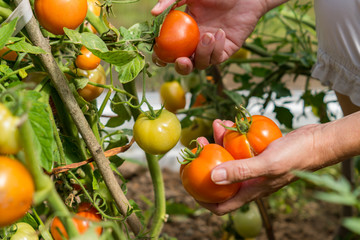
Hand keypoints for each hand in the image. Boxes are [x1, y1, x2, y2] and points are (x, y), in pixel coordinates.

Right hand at [151, 0, 284, 74]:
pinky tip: (220, 32)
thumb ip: (170, 1)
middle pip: (185, 66)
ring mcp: (211, 49)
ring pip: (202, 64)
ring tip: (209, 34)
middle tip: (182, 60)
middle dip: (182, 67)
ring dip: (203, 53)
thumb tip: (153, 13)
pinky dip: (217, 49)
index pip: (170, 51)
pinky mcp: (226, 51)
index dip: (162, 58)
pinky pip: (218, 58)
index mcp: (183, 34)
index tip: (159, 57)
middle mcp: (196, 44)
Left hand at [197, 119, 325, 214]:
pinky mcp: (257, 152)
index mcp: (250, 191)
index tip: (190, 184)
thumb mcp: (267, 164)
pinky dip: (232, 135)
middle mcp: (249, 181)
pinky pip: (239, 145)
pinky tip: (228, 123)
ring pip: (229, 157)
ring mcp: (253, 166)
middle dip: (206, 162)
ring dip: (219, 142)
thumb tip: (212, 177)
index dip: (203, 201)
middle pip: (220, 176)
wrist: (317, 142)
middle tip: (199, 144)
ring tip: (215, 125)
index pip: (221, 206)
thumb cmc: (296, 156)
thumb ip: (241, 171)